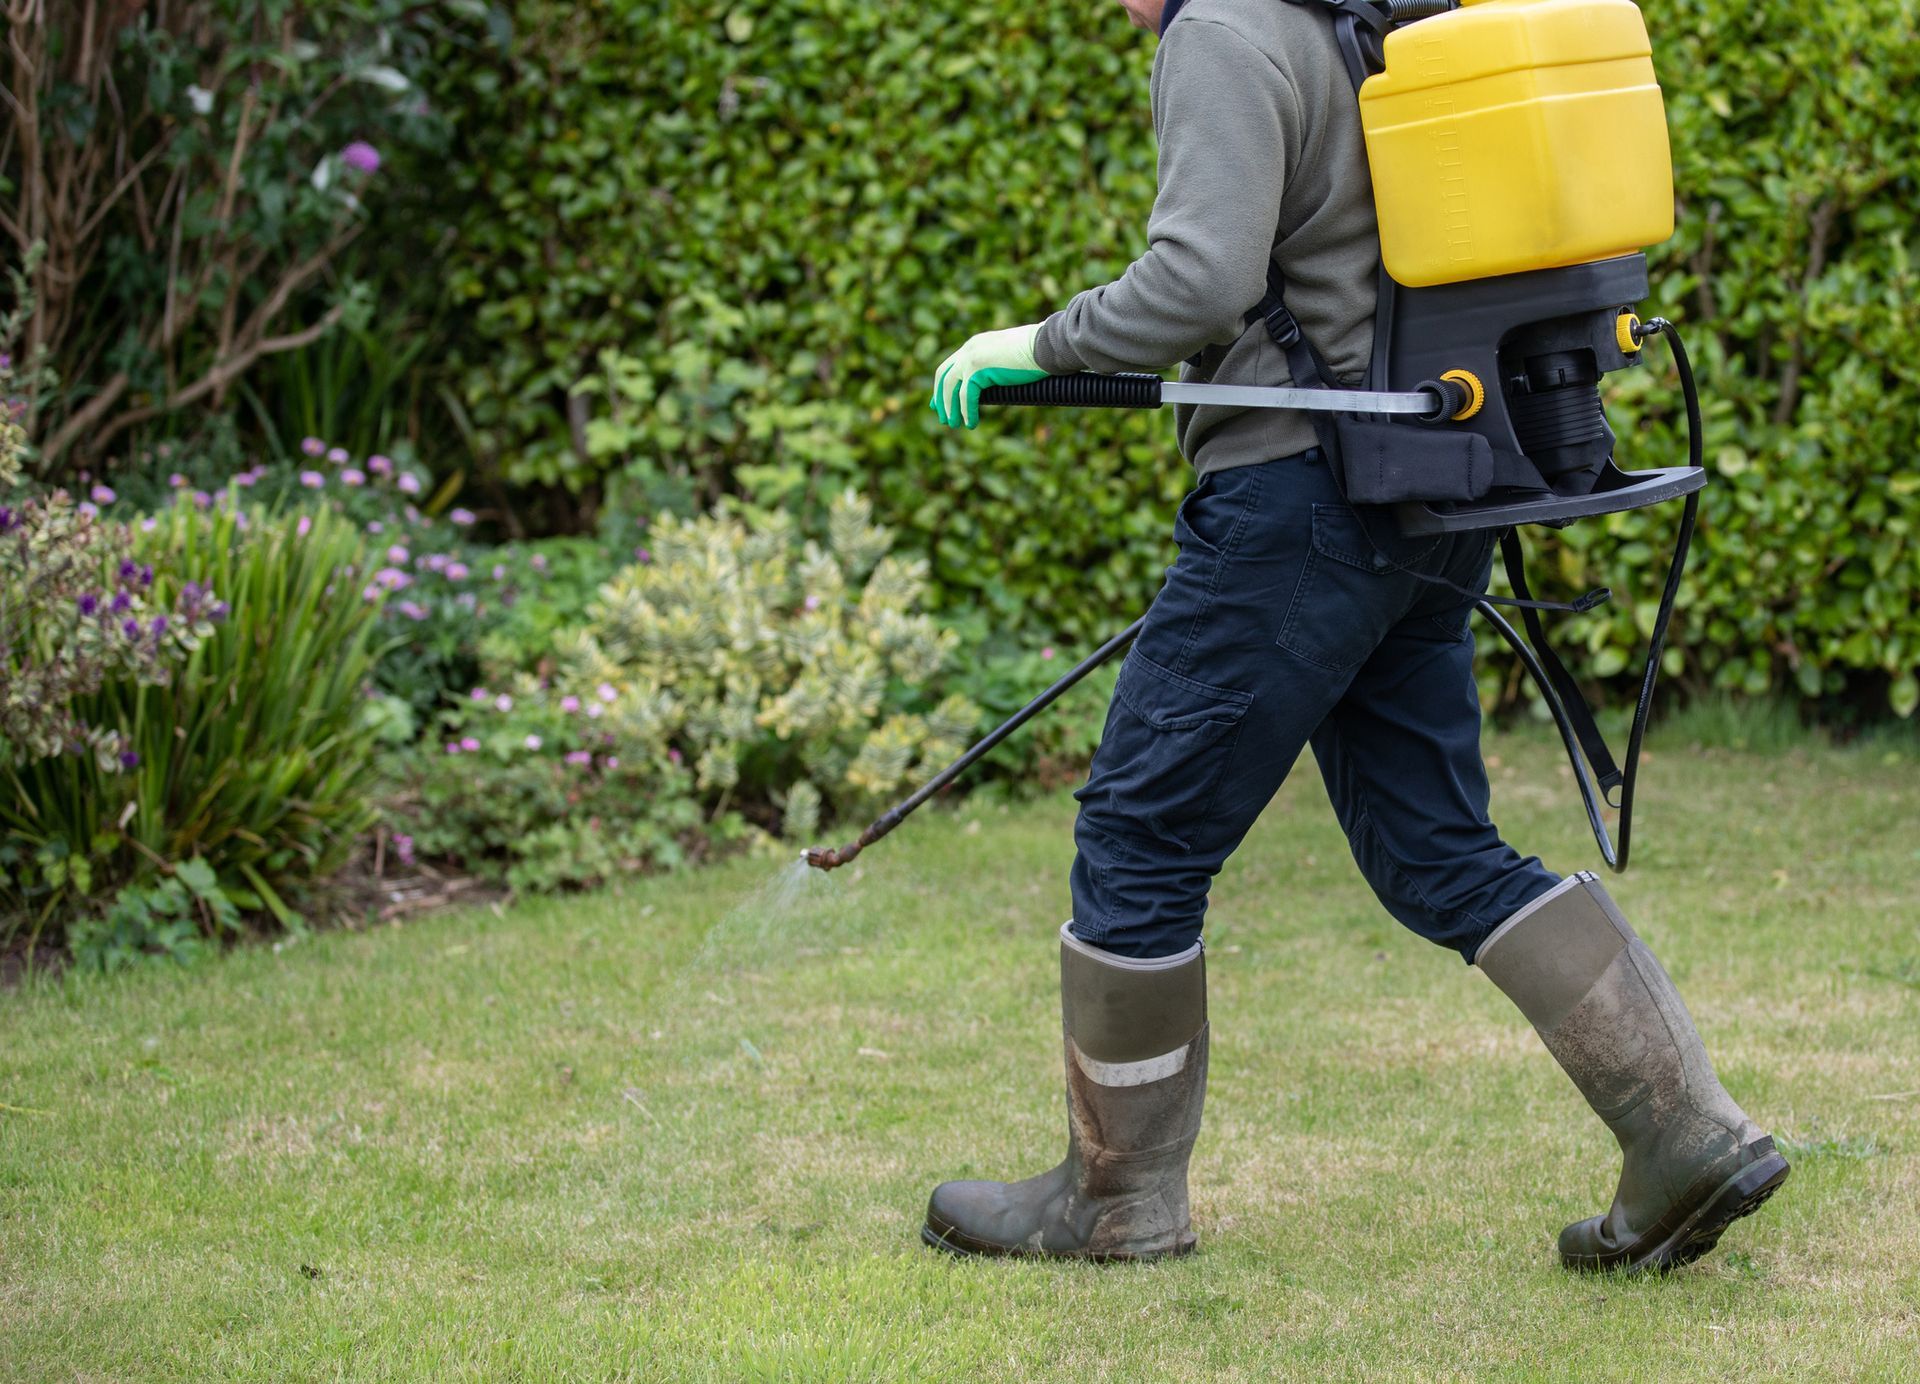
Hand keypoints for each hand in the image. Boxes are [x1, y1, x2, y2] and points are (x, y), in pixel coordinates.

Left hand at [929, 323, 1046, 428]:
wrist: (1045, 345)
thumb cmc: (1037, 352)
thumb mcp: (1009, 359)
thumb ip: (996, 369)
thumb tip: (995, 384)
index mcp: (976, 344)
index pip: (951, 365)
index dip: (943, 384)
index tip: (940, 401)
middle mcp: (969, 348)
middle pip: (944, 375)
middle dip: (941, 397)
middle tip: (943, 416)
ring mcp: (971, 357)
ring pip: (950, 387)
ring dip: (950, 407)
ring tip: (953, 424)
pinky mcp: (977, 368)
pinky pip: (966, 395)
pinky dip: (966, 411)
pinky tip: (970, 423)